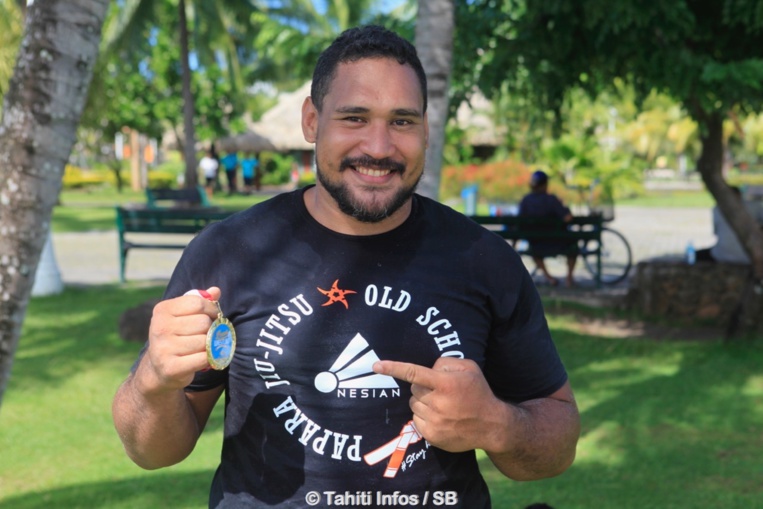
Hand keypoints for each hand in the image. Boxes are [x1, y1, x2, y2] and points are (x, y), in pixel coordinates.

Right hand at [138, 287, 221, 393]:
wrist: (159, 368)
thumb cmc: (176, 336)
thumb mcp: (184, 315)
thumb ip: (199, 301)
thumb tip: (215, 291)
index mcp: (162, 310)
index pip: (198, 303)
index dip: (211, 310)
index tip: (212, 316)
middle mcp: (160, 328)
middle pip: (203, 323)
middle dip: (210, 329)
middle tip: (205, 335)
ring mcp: (163, 348)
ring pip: (205, 341)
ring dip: (209, 346)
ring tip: (201, 347)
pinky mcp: (171, 367)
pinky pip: (204, 358)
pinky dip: (208, 359)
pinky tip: (202, 358)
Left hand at [373, 357, 507, 452]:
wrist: (491, 425)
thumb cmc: (478, 392)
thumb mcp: (468, 368)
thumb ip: (445, 362)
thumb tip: (428, 367)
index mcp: (445, 383)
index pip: (414, 373)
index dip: (393, 368)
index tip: (376, 365)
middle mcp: (438, 403)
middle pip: (413, 390)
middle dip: (422, 388)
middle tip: (439, 390)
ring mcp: (434, 421)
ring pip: (413, 405)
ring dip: (422, 402)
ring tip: (442, 404)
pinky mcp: (432, 436)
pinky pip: (416, 420)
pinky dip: (423, 416)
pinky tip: (440, 417)